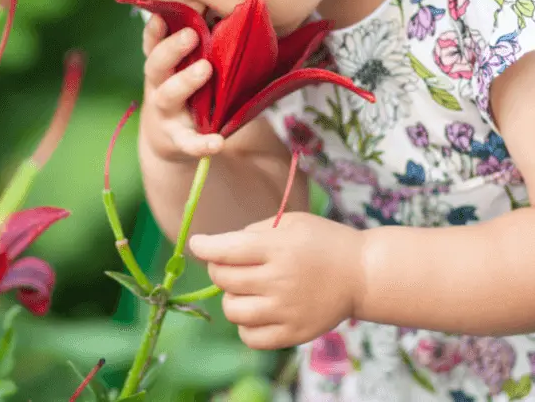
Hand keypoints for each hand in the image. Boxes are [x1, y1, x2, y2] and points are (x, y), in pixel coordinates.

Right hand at [140, 14, 223, 161]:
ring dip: (185, 81)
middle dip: (171, 49)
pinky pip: (189, 142)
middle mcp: (158, 86)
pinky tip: (217, 142)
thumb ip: (197, 43)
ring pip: (169, 95)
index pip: (153, 43)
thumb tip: (216, 7)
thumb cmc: (183, 90)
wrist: (165, 138)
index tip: (162, 15)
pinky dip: (202, 143)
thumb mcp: (181, 67)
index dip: (155, 29)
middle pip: (156, 65)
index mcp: (161, 65)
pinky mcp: (179, 140)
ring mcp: (166, 113)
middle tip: (191, 34)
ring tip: (206, 69)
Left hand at [189, 212, 363, 349]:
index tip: (196, 243)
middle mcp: (279, 281)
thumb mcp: (291, 222)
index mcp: (278, 248)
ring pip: (232, 309)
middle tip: (230, 263)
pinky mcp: (294, 334)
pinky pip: (250, 337)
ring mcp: (286, 311)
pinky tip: (255, 310)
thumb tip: (224, 246)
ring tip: (245, 287)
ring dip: (230, 296)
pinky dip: (244, 325)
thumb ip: (255, 231)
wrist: (363, 274)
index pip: (226, 250)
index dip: (204, 246)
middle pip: (224, 279)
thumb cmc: (324, 241)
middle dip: (218, 268)